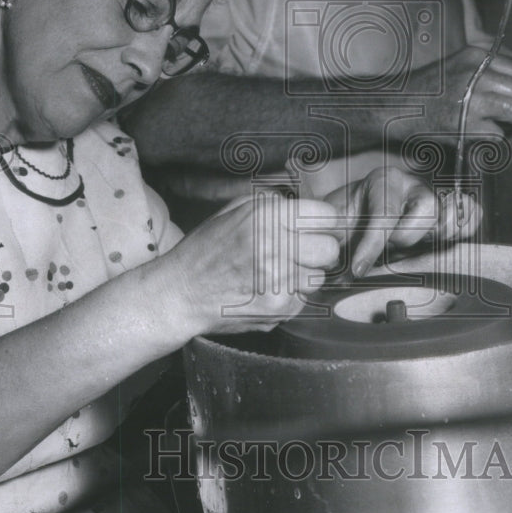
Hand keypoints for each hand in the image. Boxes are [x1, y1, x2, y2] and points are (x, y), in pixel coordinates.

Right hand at [162, 192, 340, 334]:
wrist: (181, 291)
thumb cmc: (208, 248)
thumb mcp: (237, 210)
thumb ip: (276, 204)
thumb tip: (311, 207)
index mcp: (267, 215)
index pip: (327, 216)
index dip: (323, 223)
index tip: (316, 229)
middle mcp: (275, 246)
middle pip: (330, 249)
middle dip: (318, 251)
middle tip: (300, 253)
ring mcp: (279, 280)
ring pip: (318, 277)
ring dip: (303, 276)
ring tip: (275, 273)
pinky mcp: (278, 308)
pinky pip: (303, 300)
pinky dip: (289, 297)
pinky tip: (265, 290)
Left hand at [325, 167, 481, 277]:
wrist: (356, 217)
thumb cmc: (345, 219)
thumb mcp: (331, 221)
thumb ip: (330, 232)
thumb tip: (330, 258)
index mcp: (383, 180)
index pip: (385, 213)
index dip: (371, 246)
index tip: (358, 269)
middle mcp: (413, 185)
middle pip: (428, 210)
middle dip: (406, 237)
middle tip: (389, 248)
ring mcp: (434, 197)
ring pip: (451, 216)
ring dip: (434, 238)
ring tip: (414, 248)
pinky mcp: (449, 212)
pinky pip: (471, 216)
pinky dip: (463, 230)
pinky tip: (443, 242)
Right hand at [404, 46, 511, 137]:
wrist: (394, 106)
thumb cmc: (427, 91)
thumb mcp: (458, 66)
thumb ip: (489, 71)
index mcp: (477, 57)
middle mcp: (477, 73)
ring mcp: (471, 98)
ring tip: (510, 129)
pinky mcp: (463, 123)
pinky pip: (499, 135)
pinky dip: (496, 142)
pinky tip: (485, 139)